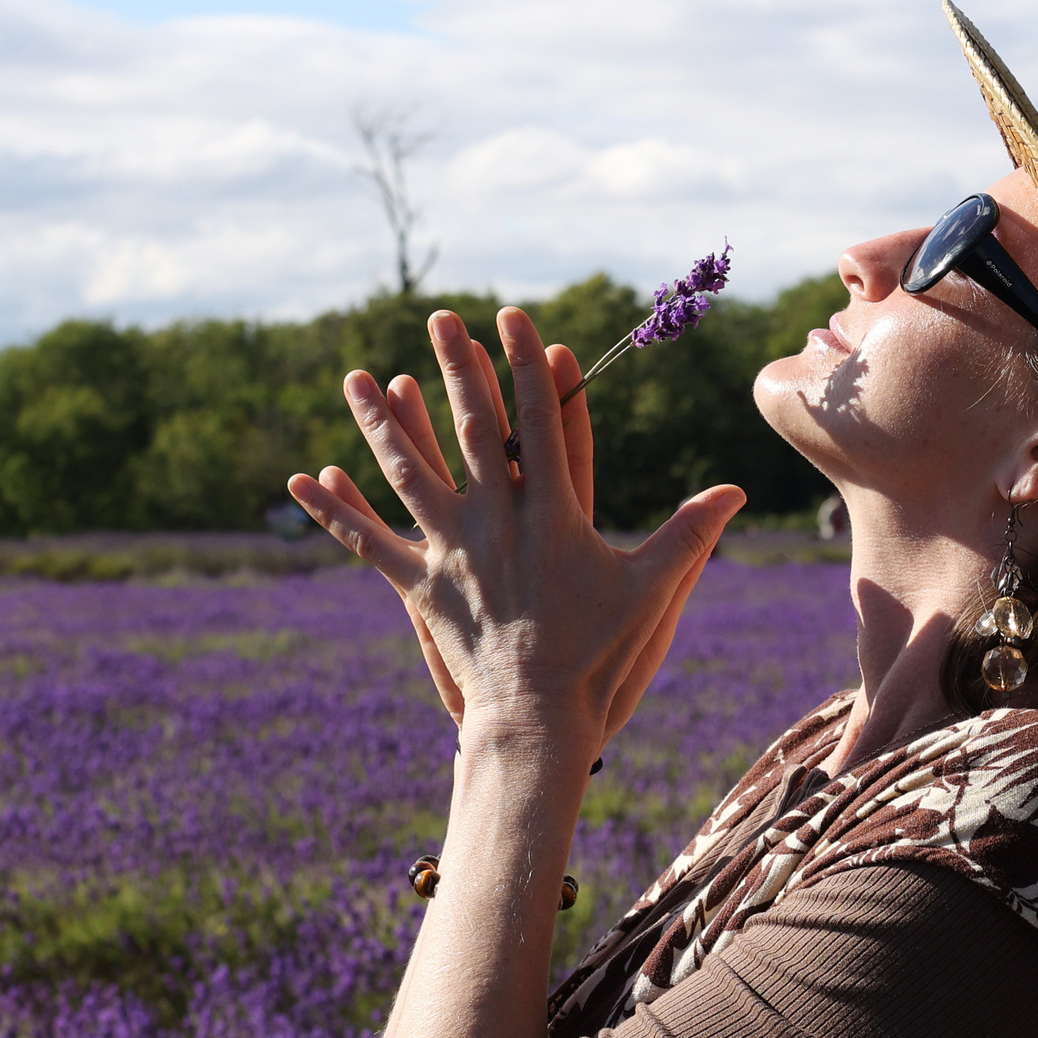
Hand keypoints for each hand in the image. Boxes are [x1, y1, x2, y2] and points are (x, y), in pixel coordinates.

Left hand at [287, 307, 742, 753]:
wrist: (539, 719)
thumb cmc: (601, 658)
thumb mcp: (653, 593)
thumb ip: (690, 535)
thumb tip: (735, 490)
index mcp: (552, 515)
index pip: (539, 423)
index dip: (527, 368)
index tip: (514, 320)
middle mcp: (496, 522)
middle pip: (470, 430)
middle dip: (456, 368)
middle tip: (439, 317)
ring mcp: (453, 552)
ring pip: (409, 473)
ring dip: (382, 421)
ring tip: (357, 376)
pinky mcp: (421, 586)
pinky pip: (368, 543)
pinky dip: (334, 511)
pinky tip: (303, 479)